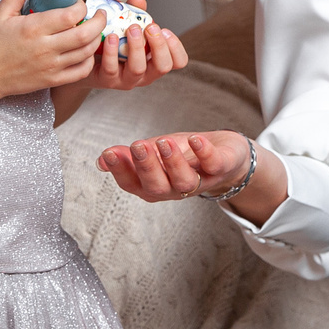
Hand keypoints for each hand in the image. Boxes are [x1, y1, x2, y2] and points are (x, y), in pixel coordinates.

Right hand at [0, 0, 105, 98]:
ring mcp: (51, 66)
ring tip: (96, 29)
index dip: (81, 6)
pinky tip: (87, 51)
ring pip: (87, 52)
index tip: (79, 3)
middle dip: (99, 21)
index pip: (70, 15)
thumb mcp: (1, 12)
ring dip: (97, 38)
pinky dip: (90, 59)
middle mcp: (45, 48)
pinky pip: (81, 71)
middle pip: (85, 34)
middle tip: (100, 14)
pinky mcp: (53, 80)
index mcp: (34, 28)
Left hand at [82, 0, 188, 91]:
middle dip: (159, 45)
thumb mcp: (127, 26)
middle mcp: (144, 74)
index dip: (176, 47)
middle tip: (150, 28)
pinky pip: (112, 68)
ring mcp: (126, 79)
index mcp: (154, 61)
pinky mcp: (107, 80)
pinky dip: (112, 51)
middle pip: (163, 67)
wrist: (86, 57)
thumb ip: (135, 13)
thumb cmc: (112, 42)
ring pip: (138, 69)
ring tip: (130, 28)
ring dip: (136, 46)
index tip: (165, 30)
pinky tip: (110, 37)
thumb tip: (138, 1)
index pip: (178, 62)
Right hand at [97, 129, 248, 202]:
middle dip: (145, 167)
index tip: (109, 153)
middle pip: (156, 187)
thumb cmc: (186, 155)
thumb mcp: (154, 153)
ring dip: (173, 162)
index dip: (120, 171)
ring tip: (164, 141)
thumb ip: (129, 157)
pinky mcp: (220, 168)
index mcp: (153, 185)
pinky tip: (195, 139)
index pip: (132, 183)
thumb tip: (101, 160)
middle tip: (137, 145)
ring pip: (183, 181)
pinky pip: (213, 164)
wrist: (227, 155)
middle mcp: (173, 189)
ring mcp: (199, 181)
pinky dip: (204, 152)